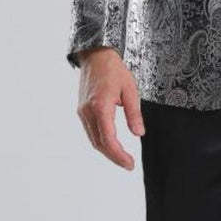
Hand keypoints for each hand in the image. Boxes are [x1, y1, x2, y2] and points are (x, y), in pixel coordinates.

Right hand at [76, 47, 145, 169]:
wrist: (96, 56)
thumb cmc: (113, 70)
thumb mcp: (130, 90)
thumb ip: (134, 113)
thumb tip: (139, 133)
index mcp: (100, 107)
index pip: (108, 139)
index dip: (119, 155)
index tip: (129, 163)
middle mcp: (88, 112)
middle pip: (99, 143)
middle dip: (113, 157)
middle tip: (128, 164)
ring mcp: (83, 112)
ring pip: (93, 139)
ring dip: (106, 151)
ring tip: (121, 157)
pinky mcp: (82, 110)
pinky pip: (90, 131)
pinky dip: (100, 141)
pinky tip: (111, 143)